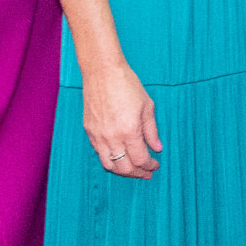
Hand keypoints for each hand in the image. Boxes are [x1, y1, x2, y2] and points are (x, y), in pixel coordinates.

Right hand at [83, 61, 161, 178]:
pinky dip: (109, 159)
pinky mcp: (89, 130)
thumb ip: (152, 130)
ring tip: (132, 169)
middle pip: (124, 168)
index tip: (155, 165)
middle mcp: (112, 137)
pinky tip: (118, 155)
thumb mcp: (147, 106)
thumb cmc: (127, 84)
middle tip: (146, 173)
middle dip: (137, 174)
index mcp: (129, 131)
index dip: (149, 166)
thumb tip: (157, 148)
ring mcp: (98, 135)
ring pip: (108, 165)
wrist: (102, 71)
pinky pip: (98, 152)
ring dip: (122, 171)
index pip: (140, 160)